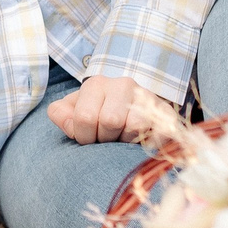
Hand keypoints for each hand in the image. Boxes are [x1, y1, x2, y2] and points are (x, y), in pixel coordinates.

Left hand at [45, 76, 174, 145]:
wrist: (130, 109)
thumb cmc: (97, 113)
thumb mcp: (73, 110)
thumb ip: (61, 114)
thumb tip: (70, 125)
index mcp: (96, 84)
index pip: (85, 117)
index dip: (84, 136)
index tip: (89, 138)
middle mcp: (123, 85)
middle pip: (110, 121)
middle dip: (105, 139)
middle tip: (107, 139)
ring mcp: (147, 97)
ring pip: (134, 126)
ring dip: (126, 141)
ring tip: (123, 138)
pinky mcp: (166, 113)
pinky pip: (160, 132)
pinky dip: (150, 143)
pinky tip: (142, 142)